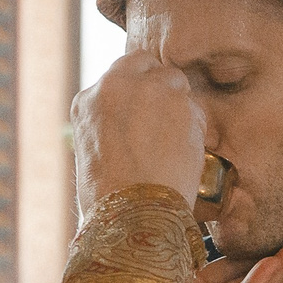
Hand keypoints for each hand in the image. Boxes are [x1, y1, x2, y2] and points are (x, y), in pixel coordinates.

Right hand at [71, 52, 204, 219]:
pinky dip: (195, 127)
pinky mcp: (183, 104)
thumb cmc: (110, 200)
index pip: (119, 73)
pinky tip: (186, 154)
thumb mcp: (94, 153)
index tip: (144, 108)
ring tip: (174, 143)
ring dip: (179, 105)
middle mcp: (117, 85)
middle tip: (165, 121)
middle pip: (148, 67)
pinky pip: (195, 107)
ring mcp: (152, 90)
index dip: (136, 89)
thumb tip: (132, 125)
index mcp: (88, 100)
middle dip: (159, 87)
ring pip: (175, 81)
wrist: (134, 215)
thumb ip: (111, 125)